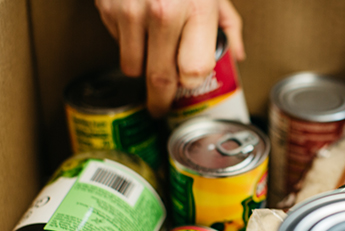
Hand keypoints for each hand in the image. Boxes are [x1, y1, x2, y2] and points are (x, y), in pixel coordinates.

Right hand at [95, 0, 244, 117]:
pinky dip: (127, 42)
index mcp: (196, 10)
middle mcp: (163, 12)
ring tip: (151, 53)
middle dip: (160, 100)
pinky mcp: (108, 7)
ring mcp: (131, 11)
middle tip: (160, 107)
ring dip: (141, 69)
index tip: (188, 84)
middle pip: (160, 78)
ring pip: (132, 66)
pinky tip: (138, 23)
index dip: (190, 82)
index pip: (193, 70)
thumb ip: (228, 26)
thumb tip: (237, 57)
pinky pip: (117, 43)